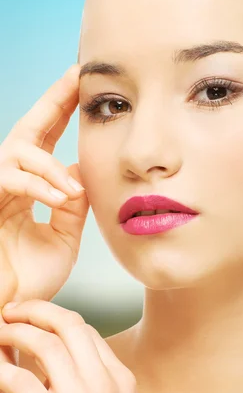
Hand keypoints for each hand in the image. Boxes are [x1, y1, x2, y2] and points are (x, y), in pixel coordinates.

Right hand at [0, 64, 89, 306]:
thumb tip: (79, 173)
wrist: (6, 317)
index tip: (86, 85)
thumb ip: (71, 206)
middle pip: (27, 130)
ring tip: (70, 188)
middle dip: (52, 101)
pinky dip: (37, 186)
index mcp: (28, 189)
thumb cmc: (28, 283)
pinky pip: (7, 180)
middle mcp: (8, 183)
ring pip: (15, 152)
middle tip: (77, 75)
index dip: (63, 111)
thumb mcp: (62, 240)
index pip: (46, 142)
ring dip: (47, 165)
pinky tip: (59, 197)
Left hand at [0, 300, 144, 392]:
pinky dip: (2, 369)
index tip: (38, 319)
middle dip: (37, 310)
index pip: (87, 332)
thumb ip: (99, 389)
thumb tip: (64, 368)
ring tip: (0, 331)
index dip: (58, 318)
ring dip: (16, 332)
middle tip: (14, 310)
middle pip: (69, 325)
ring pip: (44, 344)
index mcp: (121, 380)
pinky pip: (21, 381)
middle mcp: (104, 383)